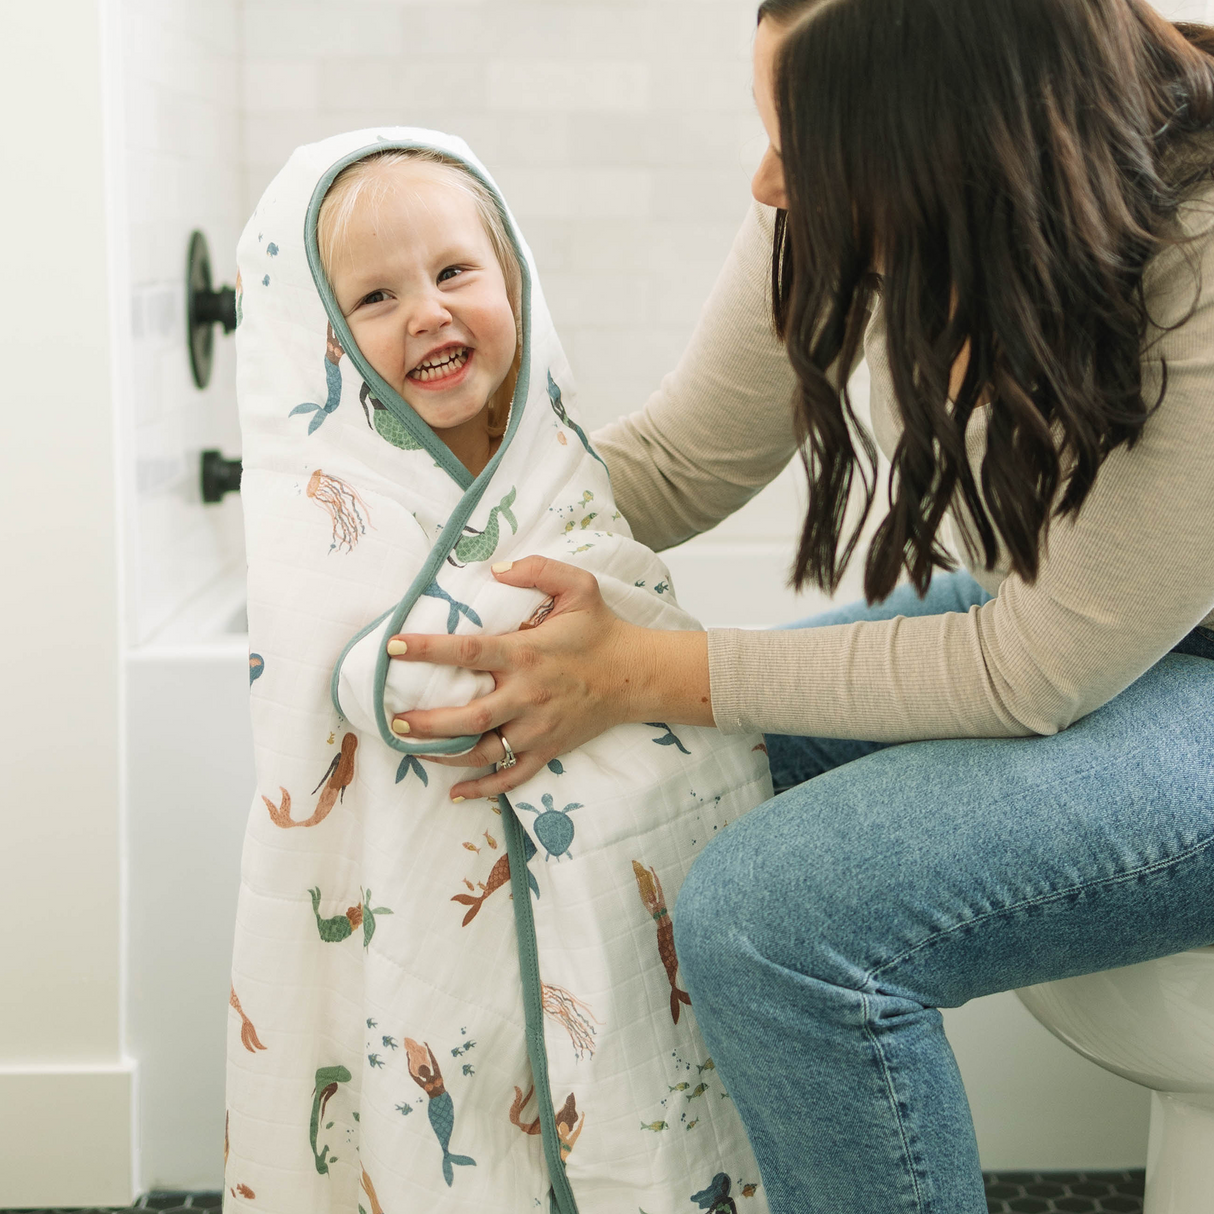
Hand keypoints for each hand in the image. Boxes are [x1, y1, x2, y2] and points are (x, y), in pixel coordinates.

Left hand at [386, 556, 648, 798]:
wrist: (637, 675)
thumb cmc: (601, 630)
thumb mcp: (579, 586)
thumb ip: (539, 569)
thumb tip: (496, 568)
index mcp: (527, 654)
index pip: (468, 651)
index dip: (427, 649)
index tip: (393, 647)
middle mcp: (528, 695)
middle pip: (469, 716)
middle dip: (427, 722)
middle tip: (393, 720)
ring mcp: (538, 729)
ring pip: (483, 751)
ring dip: (444, 754)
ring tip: (411, 749)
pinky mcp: (548, 750)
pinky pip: (511, 776)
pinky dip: (483, 788)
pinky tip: (455, 791)